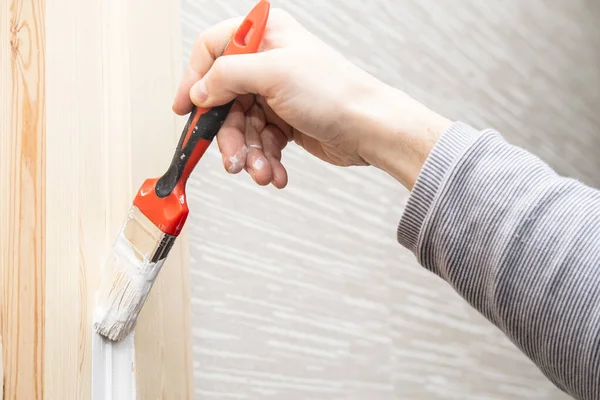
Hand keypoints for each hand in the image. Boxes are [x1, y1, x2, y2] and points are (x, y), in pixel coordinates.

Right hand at [173, 9, 450, 188]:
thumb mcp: (274, 74)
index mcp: (265, 36)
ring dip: (249, 154)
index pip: (213, 49)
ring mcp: (275, 95)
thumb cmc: (335, 93)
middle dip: (229, 134)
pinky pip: (260, 143)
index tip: (185, 108)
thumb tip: (199, 90)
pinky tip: (274, 173)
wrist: (370, 129)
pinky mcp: (285, 122)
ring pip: (242, 127)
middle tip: (232, 158)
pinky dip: (264, 160)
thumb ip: (228, 76)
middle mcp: (268, 64)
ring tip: (261, 172)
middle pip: (224, 98)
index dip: (195, 79)